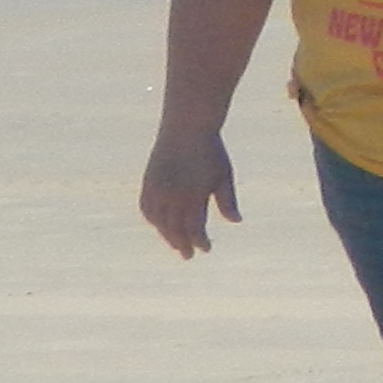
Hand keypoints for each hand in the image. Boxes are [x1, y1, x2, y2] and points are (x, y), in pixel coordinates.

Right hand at [139, 127, 240, 257]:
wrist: (187, 127)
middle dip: (181, 243)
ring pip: (158, 220)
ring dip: (165, 234)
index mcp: (192, 195)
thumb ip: (227, 200)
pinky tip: (159, 225)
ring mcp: (157, 188)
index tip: (205, 249)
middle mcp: (172, 194)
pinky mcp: (148, 181)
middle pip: (175, 228)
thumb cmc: (211, 152)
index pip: (194, 227)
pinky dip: (152, 219)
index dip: (199, 241)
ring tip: (175, 243)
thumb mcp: (224, 175)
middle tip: (188, 256)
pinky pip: (146, 207)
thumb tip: (236, 222)